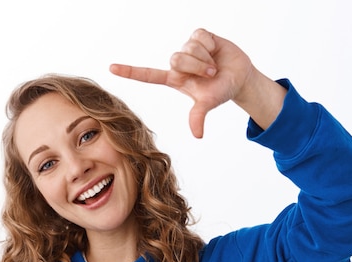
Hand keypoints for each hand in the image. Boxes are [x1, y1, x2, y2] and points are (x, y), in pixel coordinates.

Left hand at [110, 28, 285, 136]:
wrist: (239, 77)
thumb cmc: (220, 91)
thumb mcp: (208, 103)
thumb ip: (198, 115)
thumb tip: (198, 135)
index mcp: (175, 79)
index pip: (148, 75)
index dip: (130, 72)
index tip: (111, 68)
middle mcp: (179, 63)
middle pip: (175, 59)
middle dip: (196, 67)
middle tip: (209, 74)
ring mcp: (188, 48)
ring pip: (188, 48)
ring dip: (205, 58)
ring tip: (214, 66)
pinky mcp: (199, 36)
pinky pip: (199, 37)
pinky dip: (210, 46)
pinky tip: (215, 51)